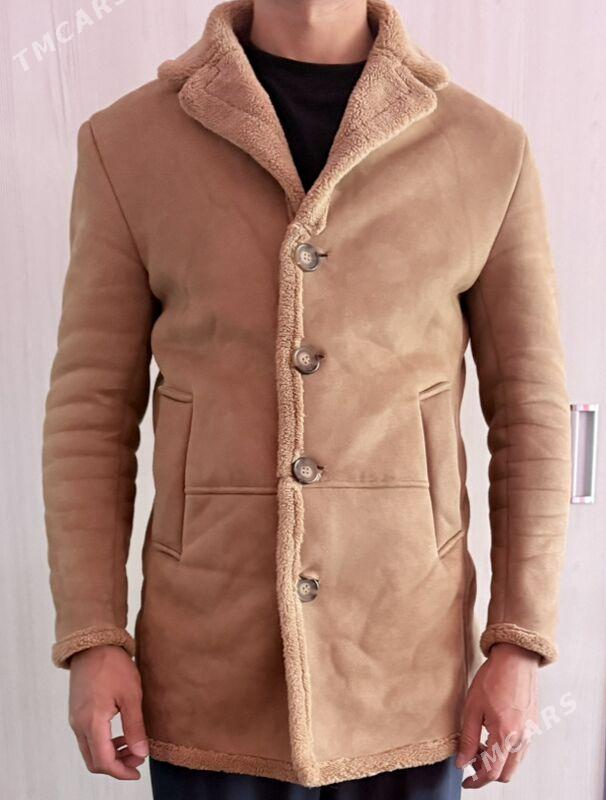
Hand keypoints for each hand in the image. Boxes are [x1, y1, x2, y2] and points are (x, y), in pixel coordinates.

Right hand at [68, 645, 148, 779]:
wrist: (93, 643)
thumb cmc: (113, 665)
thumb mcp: (131, 695)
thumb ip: (135, 727)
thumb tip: (141, 753)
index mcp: (91, 722)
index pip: (103, 761)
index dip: (121, 772)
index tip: (138, 771)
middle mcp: (78, 725)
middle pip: (94, 761)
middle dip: (116, 766)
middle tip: (138, 758)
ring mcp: (75, 719)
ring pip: (90, 751)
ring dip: (110, 755)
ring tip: (133, 746)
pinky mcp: (76, 713)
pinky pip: (87, 738)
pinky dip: (103, 744)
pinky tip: (120, 735)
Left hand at [456, 642, 539, 787]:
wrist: (515, 659)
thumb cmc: (493, 679)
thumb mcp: (472, 708)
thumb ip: (467, 738)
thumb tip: (462, 763)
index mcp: (505, 735)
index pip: (492, 772)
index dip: (477, 781)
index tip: (466, 781)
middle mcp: (521, 738)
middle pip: (506, 773)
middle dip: (487, 772)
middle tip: (471, 756)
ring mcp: (530, 733)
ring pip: (514, 763)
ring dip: (497, 762)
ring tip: (480, 742)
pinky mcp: (533, 726)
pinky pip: (520, 750)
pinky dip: (506, 751)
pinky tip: (493, 734)